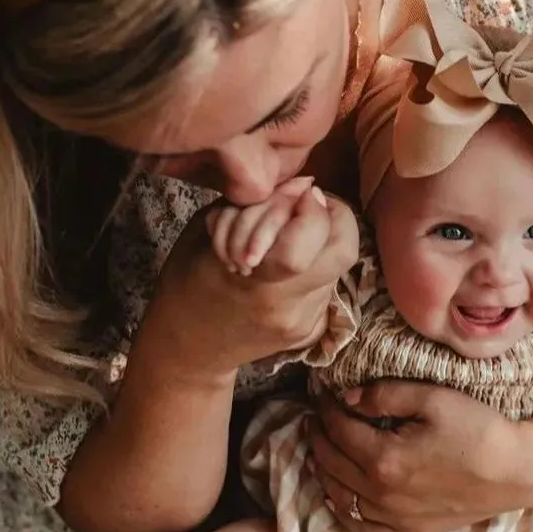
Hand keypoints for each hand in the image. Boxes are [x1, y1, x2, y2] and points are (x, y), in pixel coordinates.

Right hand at [144, 179, 359, 379]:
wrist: (189, 345)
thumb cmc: (189, 278)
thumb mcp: (209, 227)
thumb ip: (259, 206)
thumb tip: (305, 186)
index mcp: (254, 276)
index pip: (311, 232)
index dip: (313, 204)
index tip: (297, 193)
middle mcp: (286, 304)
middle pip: (343, 250)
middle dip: (333, 217)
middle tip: (308, 207)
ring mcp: (303, 321)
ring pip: (340, 265)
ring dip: (323, 239)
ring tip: (291, 235)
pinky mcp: (311, 329)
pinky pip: (328, 284)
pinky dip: (316, 264)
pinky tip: (286, 265)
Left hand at [308, 381, 532, 531]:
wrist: (516, 471)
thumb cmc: (479, 429)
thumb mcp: (433, 398)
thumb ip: (384, 395)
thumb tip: (345, 398)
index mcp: (384, 459)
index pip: (338, 429)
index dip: (325, 409)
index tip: (320, 394)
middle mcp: (382, 494)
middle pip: (332, 463)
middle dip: (318, 436)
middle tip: (313, 417)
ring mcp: (395, 518)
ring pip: (340, 497)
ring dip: (323, 471)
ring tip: (318, 449)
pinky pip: (362, 527)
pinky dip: (342, 510)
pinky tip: (336, 496)